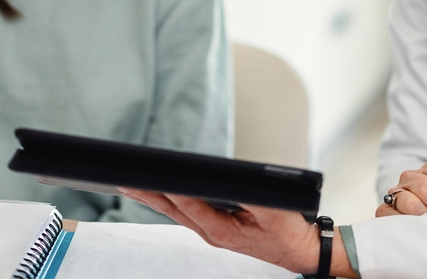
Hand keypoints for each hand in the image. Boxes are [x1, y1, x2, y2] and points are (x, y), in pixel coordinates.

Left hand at [119, 188, 356, 276]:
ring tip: (133, 185)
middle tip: (124, 180)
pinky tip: (163, 195)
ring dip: (155, 198)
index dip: (168, 189)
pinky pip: (188, 214)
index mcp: (222, 230)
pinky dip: (171, 202)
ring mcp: (213, 233)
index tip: (149, 176)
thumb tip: (231, 183)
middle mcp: (212, 233)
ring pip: (177, 213)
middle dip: (148, 194)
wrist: (301, 251)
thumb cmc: (289, 232)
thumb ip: (251, 196)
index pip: (188, 204)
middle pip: (174, 209)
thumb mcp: (274, 211)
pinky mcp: (218, 229)